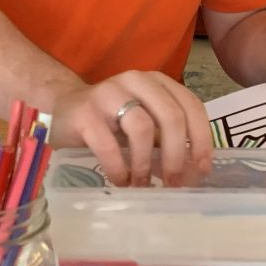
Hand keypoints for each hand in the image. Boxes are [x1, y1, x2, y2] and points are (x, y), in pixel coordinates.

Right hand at [49, 71, 212, 186]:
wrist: (64, 110)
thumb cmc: (113, 122)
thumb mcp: (145, 125)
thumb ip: (167, 140)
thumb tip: (193, 173)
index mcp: (158, 83)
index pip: (191, 106)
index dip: (201, 139)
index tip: (201, 168)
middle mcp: (137, 81)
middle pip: (171, 117)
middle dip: (177, 155)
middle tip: (174, 182)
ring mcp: (109, 93)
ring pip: (142, 128)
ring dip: (146, 163)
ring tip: (143, 184)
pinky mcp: (84, 112)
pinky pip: (108, 144)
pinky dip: (119, 168)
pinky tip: (121, 181)